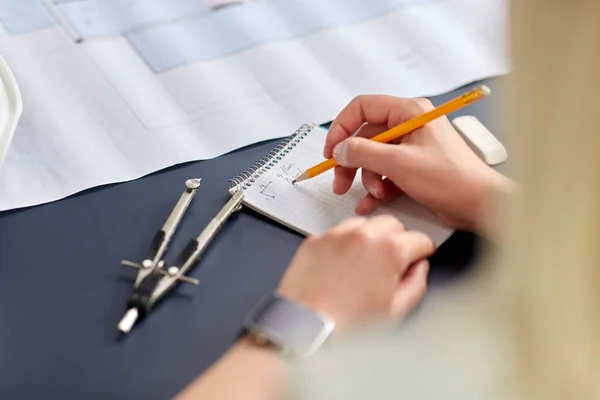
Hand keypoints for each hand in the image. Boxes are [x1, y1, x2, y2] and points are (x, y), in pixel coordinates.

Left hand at [277, 215, 433, 330]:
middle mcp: (364, 235)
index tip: (418, 259)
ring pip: (364, 224)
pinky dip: (344, 243)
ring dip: (370, 238)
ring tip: (364, 265)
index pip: (420, 239)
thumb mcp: (396, 311)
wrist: (305, 327)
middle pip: (393, 224)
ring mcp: (337, 235)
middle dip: (397, 240)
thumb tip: (419, 268)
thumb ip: (416, 284)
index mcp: (390, 250)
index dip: (423, 252)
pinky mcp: (315, 240)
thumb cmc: (348, 324)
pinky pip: (337, 233)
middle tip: (391, 263)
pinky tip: (342, 266)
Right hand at [324, 95, 511, 233]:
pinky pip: (385, 173)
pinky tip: (370, 204)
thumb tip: (340, 150)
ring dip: (367, 179)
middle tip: (339, 182)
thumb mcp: (399, 164)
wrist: (480, 204)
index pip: (362, 108)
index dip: (342, 128)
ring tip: (375, 195)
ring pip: (373, 158)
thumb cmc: (451, 178)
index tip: (331, 151)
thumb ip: (363, 154)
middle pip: (365, 137)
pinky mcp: (413, 167)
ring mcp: (411, 147)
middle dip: (351, 162)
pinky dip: (376, 188)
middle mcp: (409, 125)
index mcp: (409, 112)